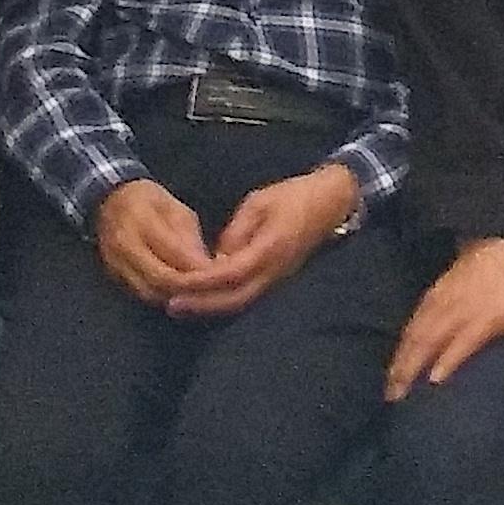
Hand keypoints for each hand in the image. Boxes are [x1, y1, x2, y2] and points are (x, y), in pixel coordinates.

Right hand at [91, 178, 216, 309]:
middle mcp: (124, 244)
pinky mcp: (113, 275)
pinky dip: (162, 297)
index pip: (174, 253)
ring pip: (150, 292)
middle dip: (188, 289)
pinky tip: (177, 295)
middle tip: (211, 291)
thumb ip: (189, 238)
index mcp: (142, 220)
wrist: (110, 201)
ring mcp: (114, 262)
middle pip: (160, 279)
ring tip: (197, 294)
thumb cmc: (148, 201)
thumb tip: (205, 267)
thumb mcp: (175, 209)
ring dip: (176, 297)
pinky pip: (140, 293)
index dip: (198, 269)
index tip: (220, 275)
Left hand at [166, 164, 360, 319]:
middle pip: (235, 299)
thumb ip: (236, 230)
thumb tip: (216, 256)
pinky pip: (248, 296)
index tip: (178, 283)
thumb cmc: (294, 196)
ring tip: (182, 306)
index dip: (203, 282)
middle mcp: (274, 271)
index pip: (230, 273)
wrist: (331, 203)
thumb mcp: (259, 202)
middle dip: (203, 305)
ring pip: (241, 303)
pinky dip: (224, 301)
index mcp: (269, 248)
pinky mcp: (277, 279)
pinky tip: (205, 298)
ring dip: (212, 308)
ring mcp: (277, 278)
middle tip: (172, 306)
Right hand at [389, 237, 503, 399]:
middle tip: (394, 396)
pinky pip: (412, 321)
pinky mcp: (431, 296)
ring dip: (400, 359)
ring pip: (415, 332)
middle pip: (428, 339)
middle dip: (409, 367)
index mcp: (484, 316)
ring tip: (389, 386)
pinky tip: (395, 360)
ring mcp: (440, 302)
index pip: (462, 341)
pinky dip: (402, 342)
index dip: (447, 360)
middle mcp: (457, 310)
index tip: (433, 382)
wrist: (499, 243)